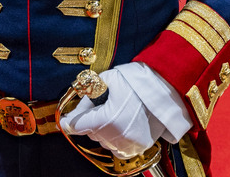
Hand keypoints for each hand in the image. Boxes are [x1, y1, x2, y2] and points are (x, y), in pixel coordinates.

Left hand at [59, 63, 190, 159]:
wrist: (165, 91)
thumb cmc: (135, 83)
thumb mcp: (106, 81)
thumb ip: (88, 96)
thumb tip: (76, 108)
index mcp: (107, 119)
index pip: (77, 126)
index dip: (69, 122)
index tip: (64, 121)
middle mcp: (117, 136)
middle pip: (90, 132)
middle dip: (89, 120)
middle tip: (98, 105)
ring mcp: (129, 144)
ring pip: (102, 141)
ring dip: (101, 131)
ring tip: (112, 113)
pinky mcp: (139, 148)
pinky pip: (117, 148)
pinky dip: (114, 139)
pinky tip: (119, 125)